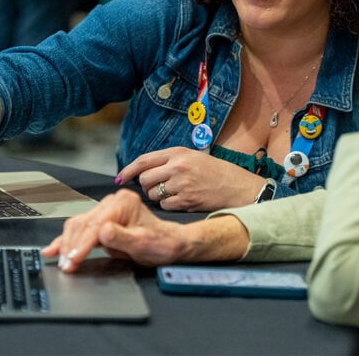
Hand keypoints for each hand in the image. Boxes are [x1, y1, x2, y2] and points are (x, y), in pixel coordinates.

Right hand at [42, 190, 188, 272]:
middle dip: (71, 246)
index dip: (82, 245)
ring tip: (60, 261)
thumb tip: (102, 232)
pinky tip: (53, 249)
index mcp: (123, 204)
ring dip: (66, 244)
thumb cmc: (160, 243)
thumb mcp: (144, 243)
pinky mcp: (100, 220)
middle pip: (83, 224)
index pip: (95, 225)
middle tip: (65, 265)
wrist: (168, 243)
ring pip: (77, 226)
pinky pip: (79, 230)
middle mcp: (112, 203)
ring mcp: (105, 211)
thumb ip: (122, 237)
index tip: (73, 260)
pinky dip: (66, 241)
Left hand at [116, 147, 266, 211]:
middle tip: (157, 188)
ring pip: (153, 195)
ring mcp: (182, 184)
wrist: (238, 187)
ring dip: (158, 197)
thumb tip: (142, 171)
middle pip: (144, 179)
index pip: (143, 160)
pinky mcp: (186, 201)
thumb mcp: (193, 157)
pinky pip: (165, 206)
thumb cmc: (216, 172)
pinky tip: (182, 201)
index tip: (120, 178)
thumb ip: (169, 161)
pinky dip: (169, 206)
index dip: (128, 170)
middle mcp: (178, 167)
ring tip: (174, 193)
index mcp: (178, 153)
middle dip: (146, 186)